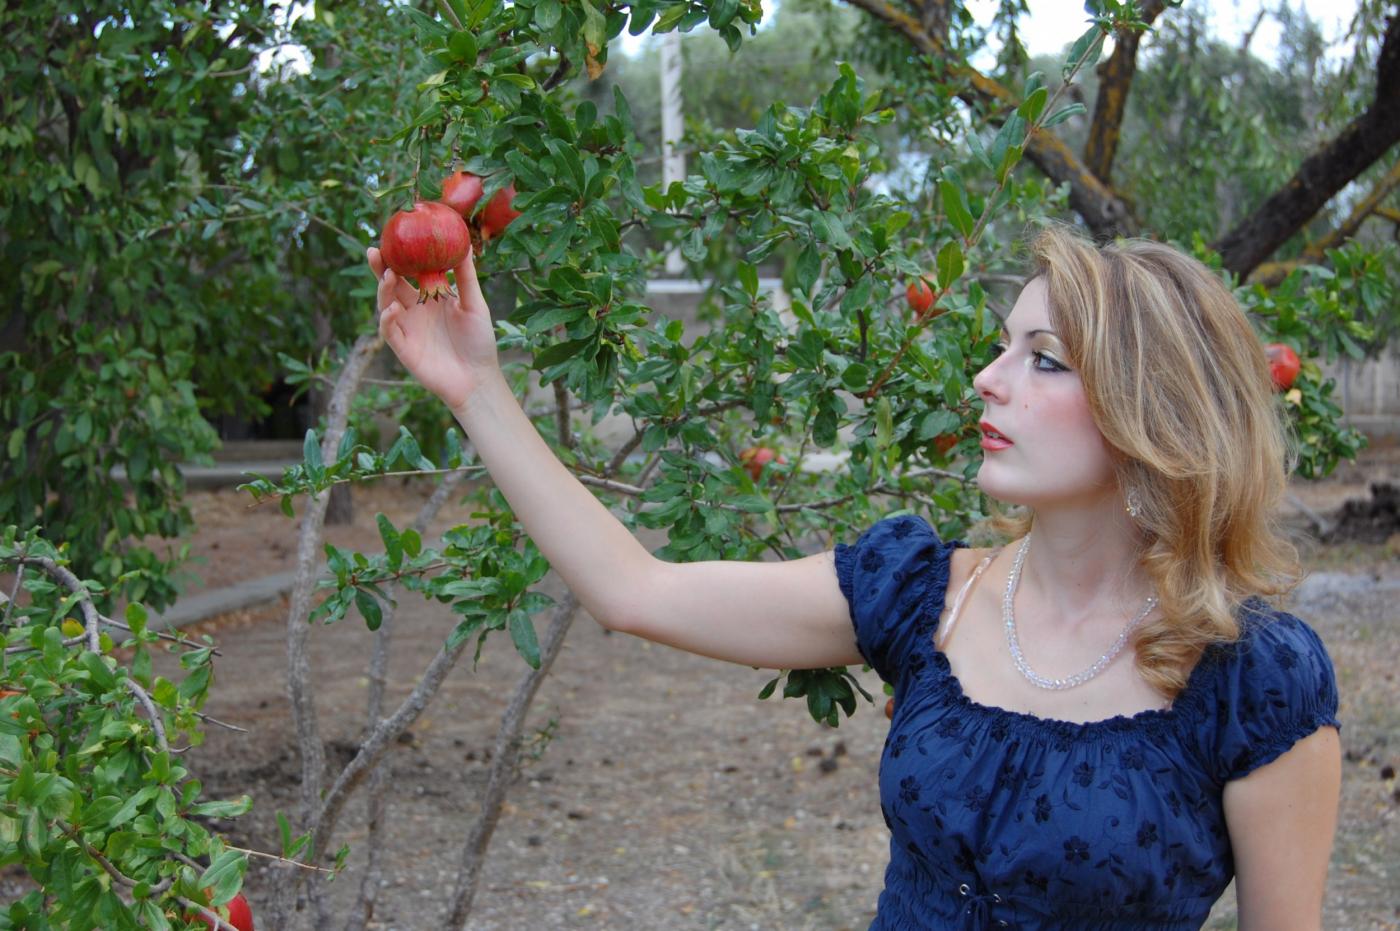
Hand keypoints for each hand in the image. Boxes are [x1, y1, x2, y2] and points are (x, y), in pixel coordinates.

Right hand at [368, 245, 501, 412]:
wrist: (478, 378)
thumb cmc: (479, 341)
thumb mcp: (475, 304)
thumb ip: (466, 277)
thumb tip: (465, 245)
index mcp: (430, 297)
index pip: (409, 273)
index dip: (398, 258)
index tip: (393, 238)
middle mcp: (415, 311)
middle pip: (391, 286)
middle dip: (381, 269)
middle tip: (374, 252)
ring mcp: (408, 329)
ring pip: (386, 305)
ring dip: (384, 290)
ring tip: (389, 276)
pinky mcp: (404, 349)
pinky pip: (389, 332)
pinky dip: (387, 319)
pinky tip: (392, 308)